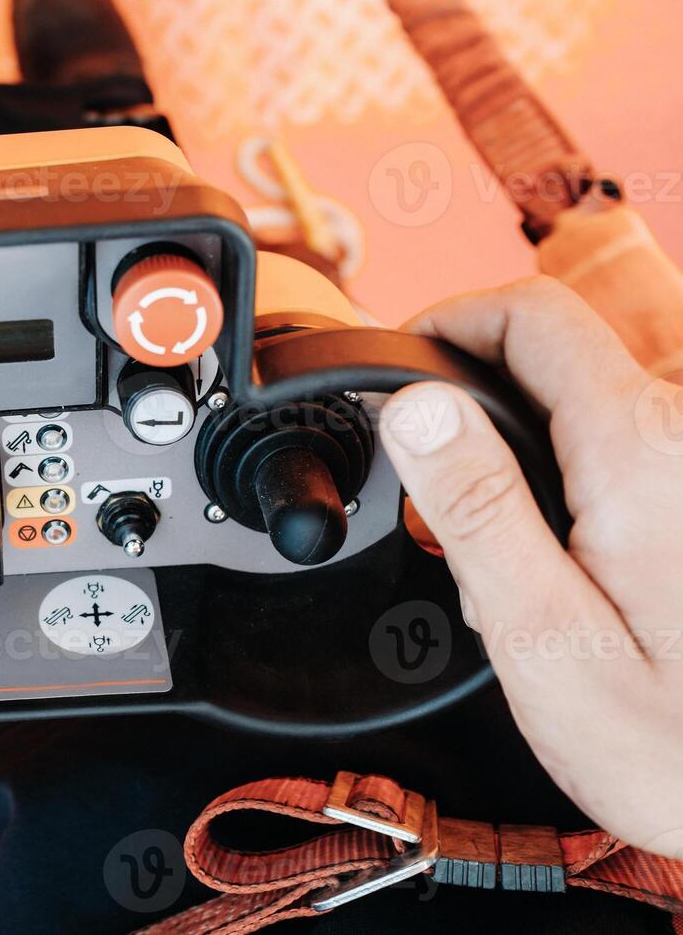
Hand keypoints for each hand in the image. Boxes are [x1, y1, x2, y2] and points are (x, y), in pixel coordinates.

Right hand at [378, 278, 682, 855]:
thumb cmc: (675, 745)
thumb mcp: (542, 638)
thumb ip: (476, 507)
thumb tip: (416, 407)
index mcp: (641, 453)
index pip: (535, 316)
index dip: (453, 318)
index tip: (406, 357)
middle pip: (586, 325)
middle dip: (502, 362)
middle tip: (450, 444)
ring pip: (626, 367)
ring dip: (555, 404)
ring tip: (514, 493)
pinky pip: (654, 425)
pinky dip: (602, 445)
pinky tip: (583, 527)